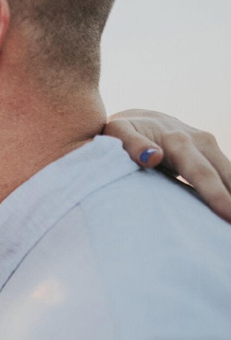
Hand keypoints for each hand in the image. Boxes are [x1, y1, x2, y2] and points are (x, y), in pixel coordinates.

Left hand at [105, 110, 230, 222]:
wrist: (140, 117)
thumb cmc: (123, 130)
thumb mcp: (118, 132)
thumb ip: (132, 144)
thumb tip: (153, 157)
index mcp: (178, 142)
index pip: (202, 173)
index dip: (216, 195)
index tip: (228, 215)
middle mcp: (200, 141)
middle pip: (224, 176)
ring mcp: (209, 146)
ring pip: (230, 174)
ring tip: (230, 222)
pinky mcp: (212, 153)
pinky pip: (226, 174)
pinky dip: (229, 190)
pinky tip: (228, 209)